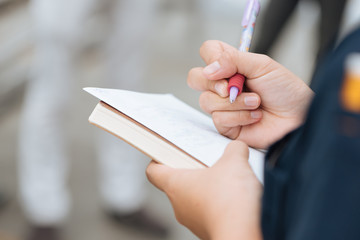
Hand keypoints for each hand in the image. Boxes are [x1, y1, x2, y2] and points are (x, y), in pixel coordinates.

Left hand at [146, 141, 262, 239]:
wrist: (243, 235)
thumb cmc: (229, 202)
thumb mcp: (234, 162)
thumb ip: (233, 150)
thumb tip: (236, 148)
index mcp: (175, 184)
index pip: (154, 171)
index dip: (159, 159)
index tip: (168, 152)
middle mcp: (179, 204)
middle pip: (178, 183)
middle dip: (193, 170)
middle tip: (207, 160)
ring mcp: (193, 220)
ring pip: (195, 198)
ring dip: (209, 187)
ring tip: (227, 177)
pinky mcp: (208, 229)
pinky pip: (210, 211)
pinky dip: (220, 203)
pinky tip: (236, 196)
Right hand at [187, 40, 313, 147]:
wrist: (298, 117)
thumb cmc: (285, 90)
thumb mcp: (262, 66)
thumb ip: (233, 60)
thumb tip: (208, 69)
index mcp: (231, 66)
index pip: (208, 52)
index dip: (211, 57)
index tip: (224, 65)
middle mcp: (223, 85)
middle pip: (195, 78)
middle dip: (213, 83)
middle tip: (231, 88)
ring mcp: (223, 106)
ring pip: (207, 101)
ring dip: (236, 102)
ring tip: (257, 102)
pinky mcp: (226, 126)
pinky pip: (219, 120)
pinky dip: (240, 117)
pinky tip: (255, 116)